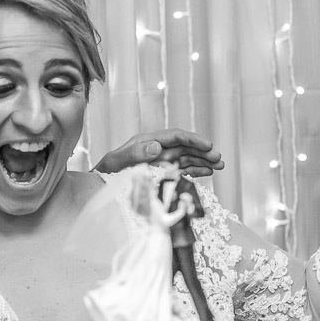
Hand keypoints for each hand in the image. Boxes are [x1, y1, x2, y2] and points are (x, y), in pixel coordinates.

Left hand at [93, 129, 223, 177]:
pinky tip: (207, 173)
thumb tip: (156, 147)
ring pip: (186, 157)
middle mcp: (156, 148)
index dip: (193, 139)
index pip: (175, 136)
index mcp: (147, 141)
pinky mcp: (161, 171)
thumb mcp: (116, 162)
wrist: (99, 184)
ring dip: (203, 161)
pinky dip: (195, 170)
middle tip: (219, 158)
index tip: (208, 145)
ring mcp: (160, 160)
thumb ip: (134, 154)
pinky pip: (181, 169)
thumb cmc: (105, 172)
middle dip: (203, 151)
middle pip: (184, 146)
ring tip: (219, 166)